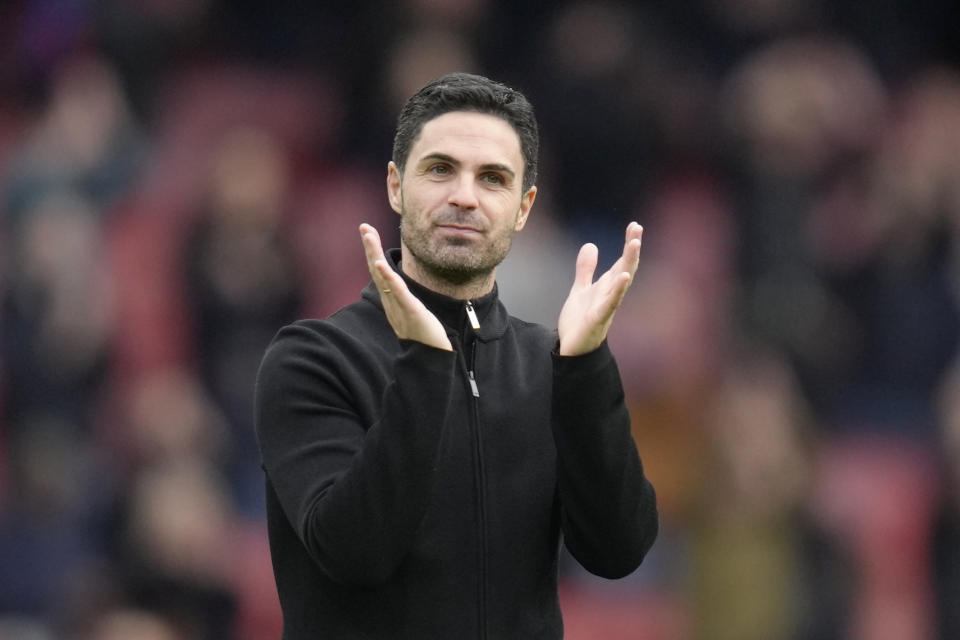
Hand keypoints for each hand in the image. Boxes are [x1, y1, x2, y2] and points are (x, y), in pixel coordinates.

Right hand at [360, 223, 452, 350]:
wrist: (430, 358)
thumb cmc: (423, 336)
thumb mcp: (411, 313)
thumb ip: (404, 300)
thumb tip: (400, 288)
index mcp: (391, 301)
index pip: (379, 273)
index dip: (373, 252)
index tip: (369, 233)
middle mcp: (390, 302)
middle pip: (376, 270)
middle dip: (370, 247)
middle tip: (364, 227)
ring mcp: (398, 306)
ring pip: (383, 277)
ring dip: (374, 255)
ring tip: (369, 237)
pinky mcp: (410, 311)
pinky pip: (397, 292)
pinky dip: (388, 277)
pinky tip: (380, 264)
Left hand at [557, 222, 642, 355]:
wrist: (572, 349)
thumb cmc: (579, 322)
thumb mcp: (580, 289)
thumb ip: (586, 270)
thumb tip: (591, 245)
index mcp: (607, 287)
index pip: (621, 262)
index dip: (628, 244)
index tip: (634, 225)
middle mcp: (611, 294)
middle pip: (625, 267)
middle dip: (632, 248)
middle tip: (637, 229)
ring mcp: (606, 306)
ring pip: (621, 282)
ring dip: (628, 263)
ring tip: (634, 244)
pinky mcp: (598, 318)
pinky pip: (610, 302)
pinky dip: (617, 290)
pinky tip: (624, 277)